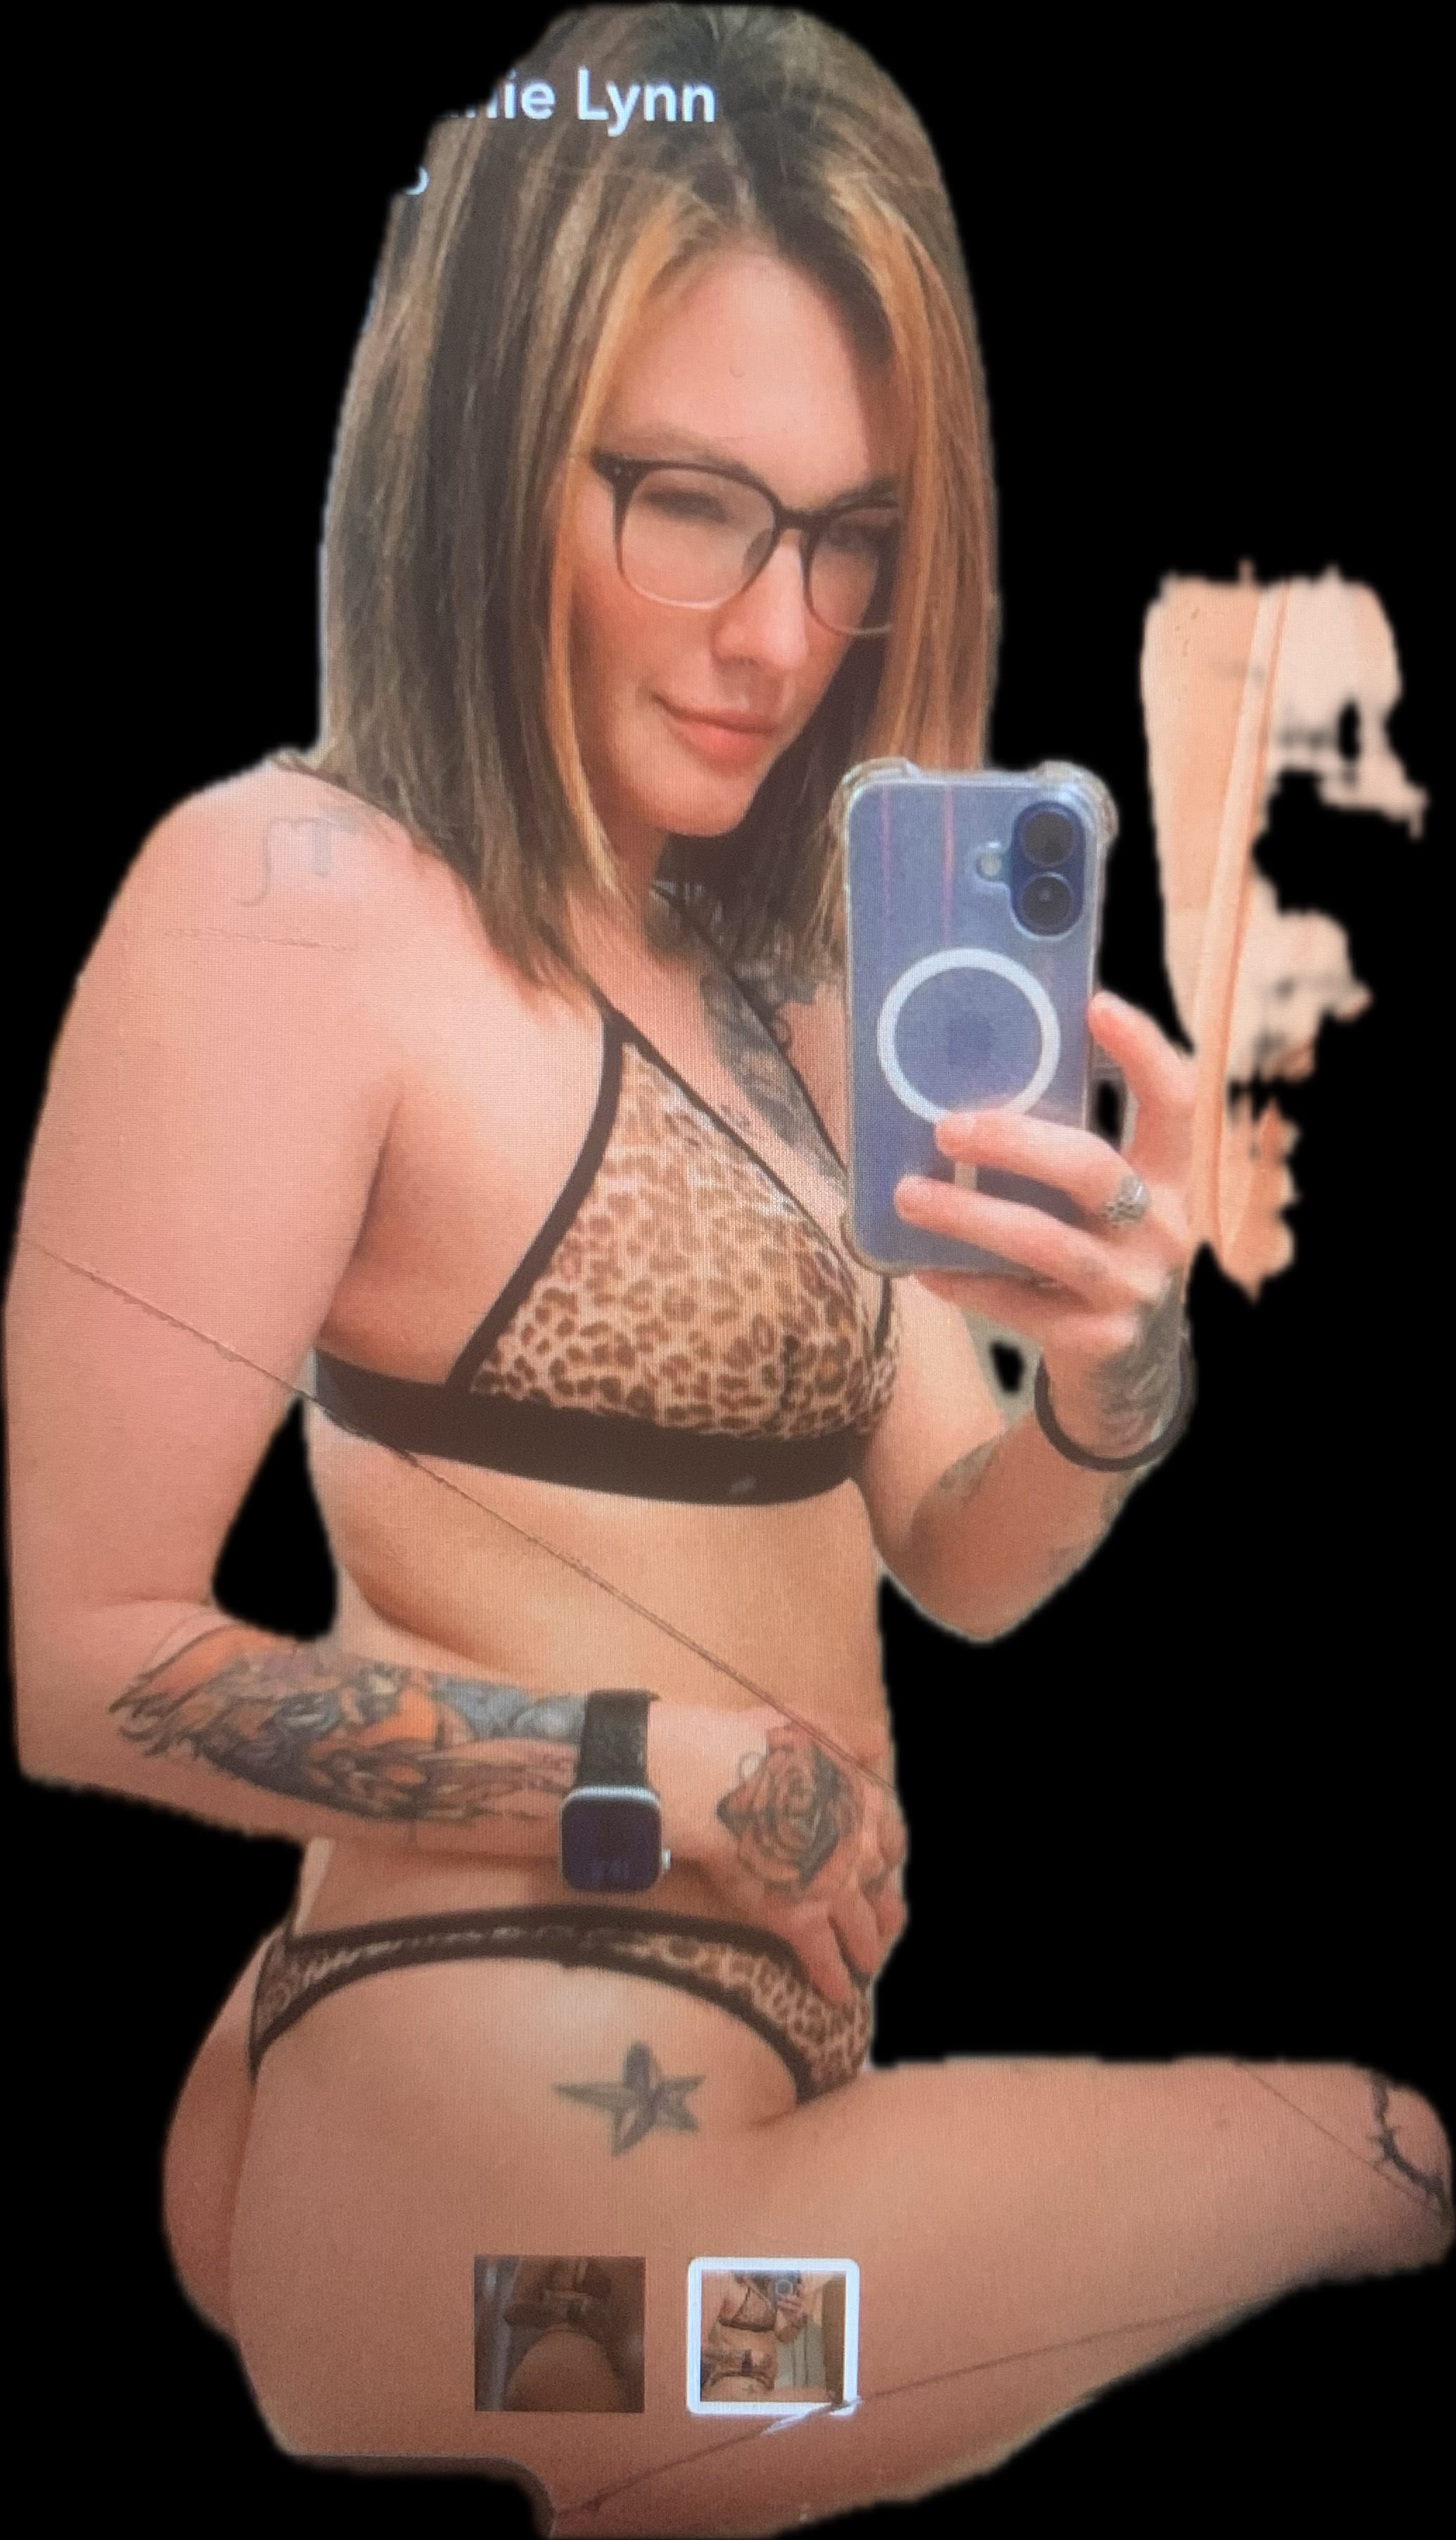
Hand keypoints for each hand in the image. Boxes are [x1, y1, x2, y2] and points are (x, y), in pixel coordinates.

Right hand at [689, 1711, 907, 2006]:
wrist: (721, 1779)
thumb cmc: (763, 1744)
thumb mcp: (819, 1724)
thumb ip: (853, 1737)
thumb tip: (877, 1742)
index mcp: (865, 1804)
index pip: (891, 1840)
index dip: (886, 1858)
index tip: (882, 1869)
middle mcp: (860, 1851)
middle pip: (884, 1892)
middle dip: (886, 1914)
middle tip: (884, 1929)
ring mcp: (834, 1889)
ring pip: (862, 1931)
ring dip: (866, 1952)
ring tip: (866, 1968)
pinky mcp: (800, 1920)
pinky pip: (824, 1960)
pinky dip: (833, 1980)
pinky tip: (836, 1998)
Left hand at [895, 991, 1196, 1455]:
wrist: (1125, 1378)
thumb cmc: (1099, 1263)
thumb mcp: (1105, 1210)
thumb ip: (1065, 1161)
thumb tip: (969, 1094)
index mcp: (1168, 1180)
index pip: (1176, 1102)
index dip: (1144, 1052)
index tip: (1097, 1004)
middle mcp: (1162, 1229)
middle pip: (1092, 1168)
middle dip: (1014, 1142)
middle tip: (946, 1126)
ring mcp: (1134, 1288)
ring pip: (1044, 1241)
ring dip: (969, 1215)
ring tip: (908, 1196)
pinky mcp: (1098, 1339)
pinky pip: (1020, 1303)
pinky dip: (967, 1282)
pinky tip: (925, 1269)